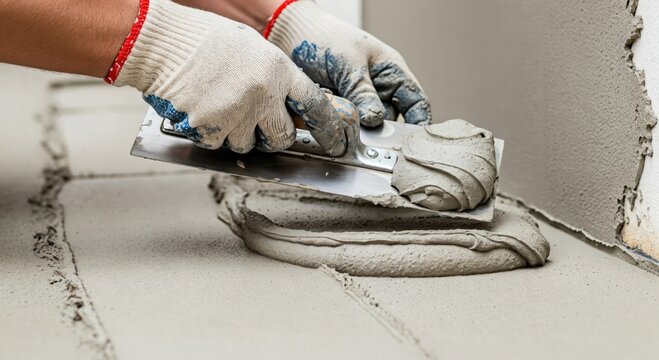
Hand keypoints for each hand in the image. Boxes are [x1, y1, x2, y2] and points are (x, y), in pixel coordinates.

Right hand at [108, 0, 346, 154]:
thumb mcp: (254, 51)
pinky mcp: (211, 128)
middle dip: (274, 136)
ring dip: (239, 135)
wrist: (164, 43)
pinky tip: (205, 111)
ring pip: (248, 146)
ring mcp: (236, 113)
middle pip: (283, 137)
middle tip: (260, 124)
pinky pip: (219, 145)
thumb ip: (276, 79)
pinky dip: (213, 135)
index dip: (328, 127)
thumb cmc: (206, 42)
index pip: (315, 105)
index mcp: (278, 70)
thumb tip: (292, 107)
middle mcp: (262, 94)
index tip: (334, 141)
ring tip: (223, 107)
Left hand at [265, 0, 431, 126]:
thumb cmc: (324, 37)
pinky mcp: (338, 110)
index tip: (412, 142)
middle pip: (388, 120)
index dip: (419, 122)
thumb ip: (363, 92)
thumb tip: (375, 120)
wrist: (289, 36)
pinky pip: (342, 126)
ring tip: (339, 112)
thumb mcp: (348, 63)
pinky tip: (327, 114)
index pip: (415, 101)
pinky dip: (335, 124)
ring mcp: (357, 101)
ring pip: (364, 127)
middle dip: (377, 130)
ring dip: (353, 126)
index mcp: (390, 72)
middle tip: (364, 131)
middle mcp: (377, 89)